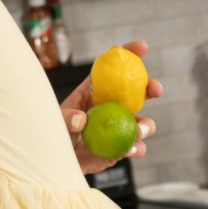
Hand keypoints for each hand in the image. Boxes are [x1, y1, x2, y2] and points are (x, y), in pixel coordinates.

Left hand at [60, 40, 162, 173]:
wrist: (55, 161)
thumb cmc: (52, 135)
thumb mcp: (53, 122)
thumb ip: (65, 118)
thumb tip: (83, 119)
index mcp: (94, 92)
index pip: (111, 69)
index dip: (128, 55)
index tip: (142, 47)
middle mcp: (110, 108)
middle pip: (136, 93)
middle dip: (151, 88)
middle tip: (155, 89)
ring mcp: (118, 128)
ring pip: (142, 123)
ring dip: (147, 125)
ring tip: (140, 130)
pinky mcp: (120, 148)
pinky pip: (136, 147)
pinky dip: (137, 147)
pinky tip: (131, 149)